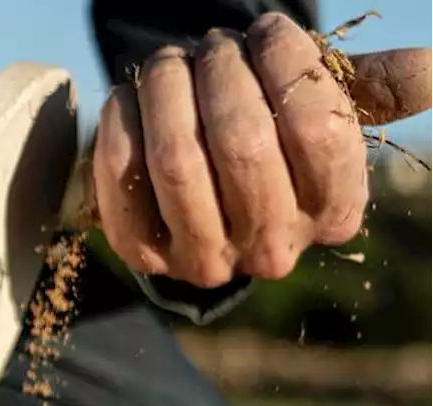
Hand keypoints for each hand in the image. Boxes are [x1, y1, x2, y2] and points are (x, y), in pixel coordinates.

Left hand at [92, 12, 432, 286]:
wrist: (195, 182)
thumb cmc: (269, 128)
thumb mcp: (325, 109)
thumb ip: (375, 89)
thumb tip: (432, 67)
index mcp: (333, 213)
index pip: (322, 132)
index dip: (289, 63)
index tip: (269, 30)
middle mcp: (271, 249)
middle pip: (243, 145)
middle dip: (222, 73)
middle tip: (212, 45)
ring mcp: (202, 259)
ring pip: (177, 160)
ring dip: (168, 91)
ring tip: (170, 63)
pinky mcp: (140, 252)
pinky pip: (121, 177)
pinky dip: (121, 123)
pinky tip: (131, 97)